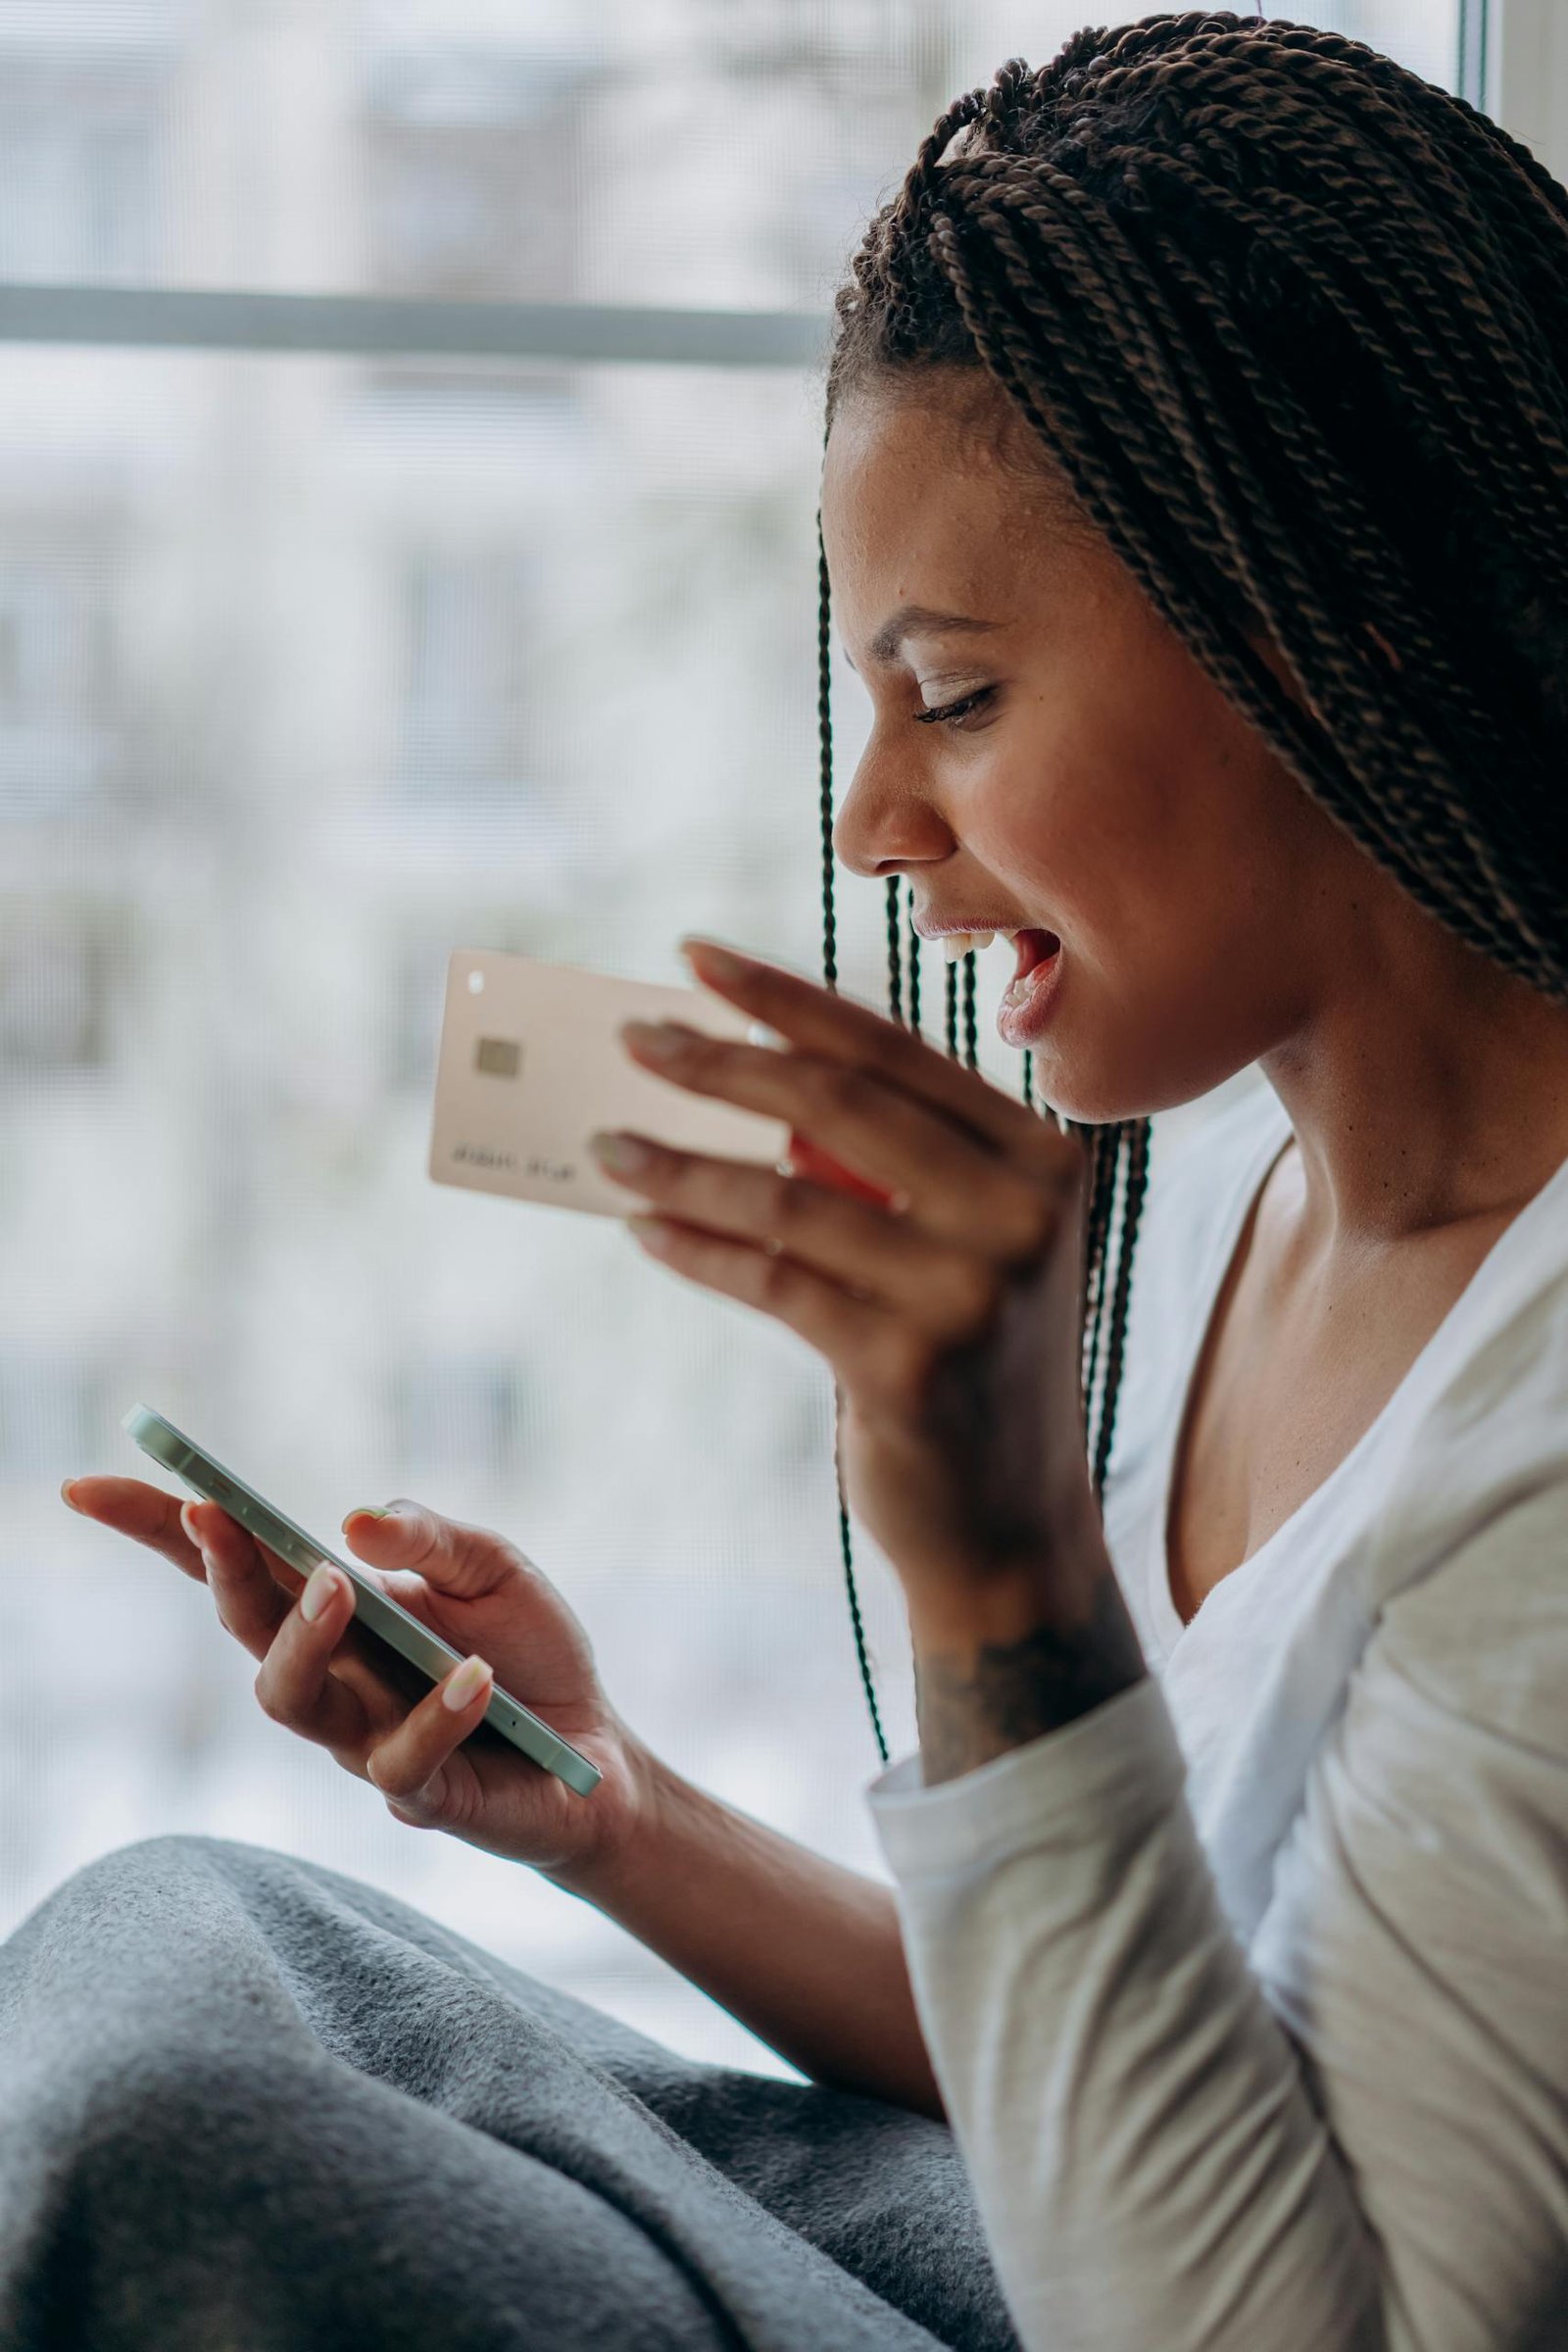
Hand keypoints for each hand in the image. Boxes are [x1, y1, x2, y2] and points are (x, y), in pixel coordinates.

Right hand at [60, 1478, 646, 1882]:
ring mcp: (363, 1739)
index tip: (84, 1487)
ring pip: (291, 1702)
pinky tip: (477, 1676)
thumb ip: (428, 1537)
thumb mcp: (493, 1567)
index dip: (156, 1529)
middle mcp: (331, 1674)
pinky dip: (441, 1711)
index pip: (231, 1565)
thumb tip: (350, 1522)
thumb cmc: (529, 1652)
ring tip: (342, 1585)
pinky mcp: (421, 1794)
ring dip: (305, 1637)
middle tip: (222, 1517)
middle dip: (221, 1571)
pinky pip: (407, 1759)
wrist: (600, 1754)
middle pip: (244, 1628)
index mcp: (334, 1608)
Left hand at [596, 937, 1107, 1626]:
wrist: (1012, 1531)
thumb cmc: (966, 1368)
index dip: (785, 998)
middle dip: (717, 1061)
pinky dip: (696, 1246)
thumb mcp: (954, 1244)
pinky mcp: (909, 1364)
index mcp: (1042, 1158)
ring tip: (607, 1145)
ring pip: (787, 1195)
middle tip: (633, 1036)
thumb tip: (732, 1070)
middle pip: (835, 1103)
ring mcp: (972, 1290)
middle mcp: (1023, 1212)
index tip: (694, 957)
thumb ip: (881, 1163)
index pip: (891, 1050)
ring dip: (681, 1162)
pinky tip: (645, 1227)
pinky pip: (770, 1280)